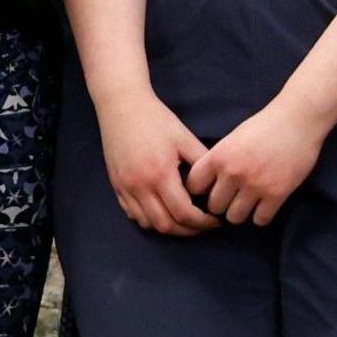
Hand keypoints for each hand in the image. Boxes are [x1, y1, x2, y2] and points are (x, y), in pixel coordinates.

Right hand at [95, 90, 216, 235]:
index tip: (216, 220)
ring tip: (186, 221)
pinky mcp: (116, 185)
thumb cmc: (156, 119)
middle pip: (166, 225)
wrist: (122, 106)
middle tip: (204, 225)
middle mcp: (140, 186)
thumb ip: (202, 162)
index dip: (202, 222)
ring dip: (169, 227)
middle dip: (188, 230)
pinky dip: (150, 219)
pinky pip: (133, 214)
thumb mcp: (185, 138)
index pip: (183, 213)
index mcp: (160, 174)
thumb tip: (219, 183)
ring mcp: (125, 188)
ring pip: (148, 223)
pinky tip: (164, 211)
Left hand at [186, 101, 327, 226]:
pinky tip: (266, 204)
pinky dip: (262, 215)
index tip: (212, 188)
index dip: (202, 190)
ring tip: (249, 202)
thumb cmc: (266, 126)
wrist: (299, 119)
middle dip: (223, 204)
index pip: (194, 187)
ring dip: (241, 212)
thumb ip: (219, 160)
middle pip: (214, 207)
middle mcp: (234, 173)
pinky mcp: (277, 193)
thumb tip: (207, 185)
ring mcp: (255, 185)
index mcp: (219, 156)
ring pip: (235, 218)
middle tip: (233, 198)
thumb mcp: (233, 138)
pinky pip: (260, 220)